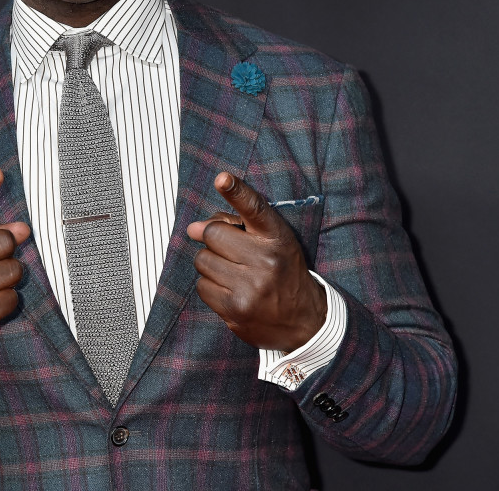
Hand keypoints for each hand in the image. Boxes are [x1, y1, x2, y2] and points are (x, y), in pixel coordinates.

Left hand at [186, 172, 326, 352]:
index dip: (237, 191)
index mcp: (277, 238)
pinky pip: (201, 286)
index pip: (254, 208)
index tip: (222, 179)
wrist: (305, 321)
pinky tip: (230, 289)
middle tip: (230, 252)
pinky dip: (210, 286)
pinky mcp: (235, 309)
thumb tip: (193, 228)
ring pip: (202, 260)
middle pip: (212, 234)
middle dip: (213, 240)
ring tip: (233, 272)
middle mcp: (266, 260)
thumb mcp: (273, 242)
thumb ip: (236, 226)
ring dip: (210, 264)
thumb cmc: (283, 273)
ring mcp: (250, 286)